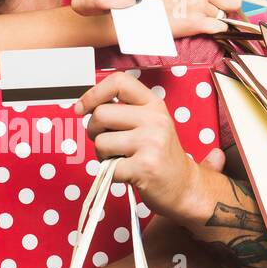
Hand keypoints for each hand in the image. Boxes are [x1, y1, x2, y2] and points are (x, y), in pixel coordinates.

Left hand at [74, 71, 226, 224]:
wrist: (184, 186)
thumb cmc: (158, 154)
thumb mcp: (149, 123)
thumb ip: (123, 111)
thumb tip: (84, 106)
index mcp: (154, 104)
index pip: (119, 82)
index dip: (94, 93)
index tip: (82, 108)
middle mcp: (155, 119)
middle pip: (101, 115)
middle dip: (94, 131)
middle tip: (107, 142)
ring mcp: (151, 143)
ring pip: (100, 142)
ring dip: (103, 155)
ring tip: (121, 158)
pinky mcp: (144, 167)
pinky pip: (108, 167)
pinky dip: (111, 173)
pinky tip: (128, 172)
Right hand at [138, 0, 241, 38]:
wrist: (135, 14)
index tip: (221, 1)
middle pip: (233, 1)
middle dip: (228, 9)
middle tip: (217, 14)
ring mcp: (198, 5)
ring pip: (223, 17)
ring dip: (215, 21)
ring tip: (198, 21)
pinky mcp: (195, 22)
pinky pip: (219, 28)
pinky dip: (215, 31)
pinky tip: (203, 29)